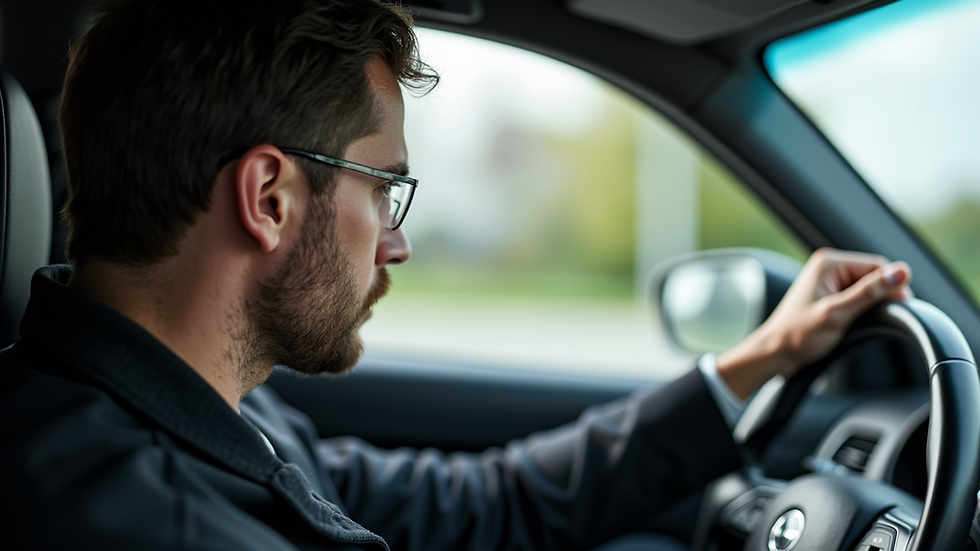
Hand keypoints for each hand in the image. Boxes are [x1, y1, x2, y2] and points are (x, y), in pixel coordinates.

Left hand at [716, 248, 912, 398]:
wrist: (776, 352)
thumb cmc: (798, 334)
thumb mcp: (837, 313)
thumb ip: (869, 292)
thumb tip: (902, 272)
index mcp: (829, 263)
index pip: (877, 264)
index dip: (893, 284)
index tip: (901, 305)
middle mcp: (829, 266)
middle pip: (873, 274)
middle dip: (881, 295)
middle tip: (881, 318)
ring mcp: (829, 280)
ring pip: (868, 287)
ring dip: (872, 303)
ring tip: (863, 321)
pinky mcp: (831, 294)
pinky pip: (858, 295)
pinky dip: (863, 308)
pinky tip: (858, 321)